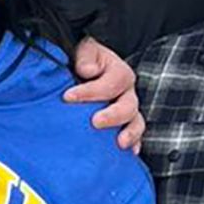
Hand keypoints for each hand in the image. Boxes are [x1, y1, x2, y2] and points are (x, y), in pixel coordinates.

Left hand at [64, 36, 143, 151]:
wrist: (85, 67)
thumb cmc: (84, 60)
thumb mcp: (84, 51)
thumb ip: (86, 57)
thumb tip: (88, 70)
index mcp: (118, 72)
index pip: (112, 82)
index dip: (91, 91)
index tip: (67, 97)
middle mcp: (127, 92)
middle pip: (128, 105)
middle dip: (112, 115)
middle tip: (95, 122)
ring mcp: (127, 109)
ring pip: (136, 121)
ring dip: (130, 133)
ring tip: (120, 142)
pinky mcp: (124, 124)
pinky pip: (136, 135)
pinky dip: (135, 143)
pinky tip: (130, 152)